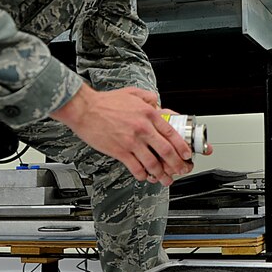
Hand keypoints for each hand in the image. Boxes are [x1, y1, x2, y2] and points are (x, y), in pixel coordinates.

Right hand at [50, 85, 192, 185]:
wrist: (84, 109)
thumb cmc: (105, 102)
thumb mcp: (132, 93)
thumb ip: (148, 98)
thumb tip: (158, 103)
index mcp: (148, 114)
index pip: (172, 133)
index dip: (182, 147)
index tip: (187, 154)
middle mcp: (143, 129)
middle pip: (167, 151)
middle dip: (177, 164)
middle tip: (181, 170)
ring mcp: (132, 141)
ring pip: (153, 163)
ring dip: (162, 174)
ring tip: (165, 179)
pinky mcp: (120, 151)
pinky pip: (136, 168)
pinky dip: (143, 175)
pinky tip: (145, 176)